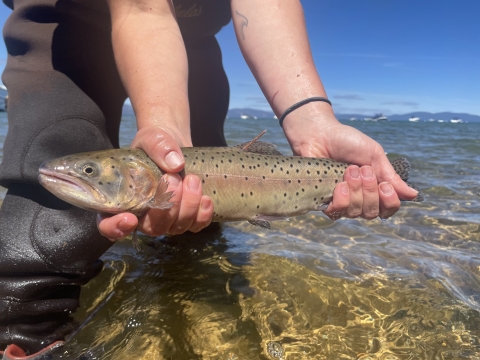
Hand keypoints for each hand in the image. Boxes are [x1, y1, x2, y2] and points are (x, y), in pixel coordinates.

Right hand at [97, 126, 213, 240]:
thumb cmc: (154, 145)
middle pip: (153, 228)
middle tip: (174, 177)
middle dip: (167, 206)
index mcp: (121, 200)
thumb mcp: (151, 138)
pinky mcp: (187, 218)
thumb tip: (175, 163)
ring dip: (188, 205)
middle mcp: (143, 216)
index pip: (109, 226)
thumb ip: (158, 146)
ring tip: (192, 179)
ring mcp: (167, 220)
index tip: (130, 218)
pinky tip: (205, 197)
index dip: (116, 228)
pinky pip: (196, 226)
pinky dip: (203, 214)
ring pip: (177, 227)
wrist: (175, 148)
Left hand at [283, 111, 417, 219]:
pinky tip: (339, 185)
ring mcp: (341, 201)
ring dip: (356, 191)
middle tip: (362, 169)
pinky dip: (341, 200)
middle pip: (372, 213)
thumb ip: (391, 176)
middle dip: (370, 191)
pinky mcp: (323, 201)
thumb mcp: (374, 155)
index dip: (389, 202)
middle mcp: (358, 198)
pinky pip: (336, 213)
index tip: (384, 185)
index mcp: (373, 187)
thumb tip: (413, 195)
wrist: (319, 134)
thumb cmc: (347, 142)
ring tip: (349, 171)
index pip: (388, 209)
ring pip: (355, 213)